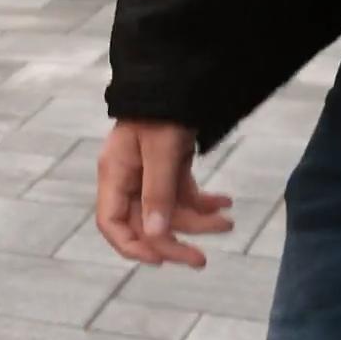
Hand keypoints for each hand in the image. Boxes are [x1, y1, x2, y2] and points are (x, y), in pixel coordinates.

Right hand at [96, 119, 233, 267]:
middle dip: (174, 242)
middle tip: (202, 260)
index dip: (131, 246)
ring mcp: (148, 174)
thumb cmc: (164, 111)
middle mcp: (128, 179)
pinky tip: (224, 203)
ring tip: (229, 222)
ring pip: (169, 212)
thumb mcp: (161, 151)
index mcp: (115, 175)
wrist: (178, 78)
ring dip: (198, 222)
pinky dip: (203, 202)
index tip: (160, 260)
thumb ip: (158, 193)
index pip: (111, 223)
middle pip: (145, 224)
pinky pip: (183, 195)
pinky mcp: (168, 167)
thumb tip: (157, 236)